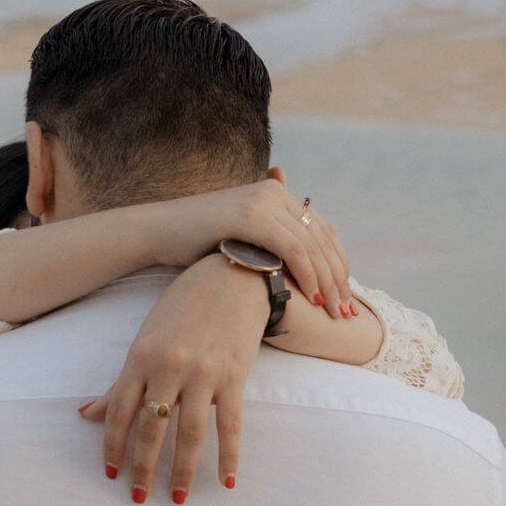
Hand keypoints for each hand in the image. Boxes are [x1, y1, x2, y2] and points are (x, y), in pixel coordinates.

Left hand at [78, 255, 268, 504]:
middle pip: (152, 430)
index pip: (120, 413)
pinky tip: (228, 481)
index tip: (112, 474)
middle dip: (143, 468)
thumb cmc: (183, 308)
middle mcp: (168, 368)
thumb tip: (85, 413)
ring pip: (189, 434)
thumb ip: (121, 382)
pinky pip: (230, 426)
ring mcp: (203, 373)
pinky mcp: (234, 377)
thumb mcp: (145, 339)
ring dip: (183, 472)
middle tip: (139, 498)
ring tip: (178, 498)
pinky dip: (229, 456)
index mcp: (141, 358)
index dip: (113, 447)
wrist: (231, 276)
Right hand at [145, 170, 357, 320]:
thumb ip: (266, 244)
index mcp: (275, 194)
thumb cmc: (194, 243)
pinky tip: (311, 298)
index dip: (338, 265)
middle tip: (347, 311)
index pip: (321, 230)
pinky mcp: (252, 216)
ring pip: (312, 246)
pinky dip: (306, 274)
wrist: (158, 231)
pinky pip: (292, 248)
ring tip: (334, 312)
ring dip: (327, 282)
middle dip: (338, 278)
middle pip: (322, 239)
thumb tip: (286, 268)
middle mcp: (274, 192)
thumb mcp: (239, 240)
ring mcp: (263, 202)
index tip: (345, 298)